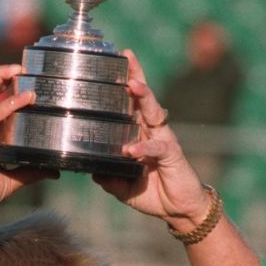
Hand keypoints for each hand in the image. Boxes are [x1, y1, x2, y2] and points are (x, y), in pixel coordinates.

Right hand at [0, 64, 54, 215]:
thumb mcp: (11, 179)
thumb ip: (30, 171)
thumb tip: (53, 171)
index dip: (3, 91)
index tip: (23, 83)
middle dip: (1, 76)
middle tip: (22, 68)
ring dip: (1, 77)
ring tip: (20, 69)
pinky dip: (11, 103)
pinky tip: (27, 97)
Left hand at [90, 50, 214, 230]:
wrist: (178, 209)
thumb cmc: (151, 191)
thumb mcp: (119, 185)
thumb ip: (105, 174)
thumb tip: (87, 168)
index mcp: (138, 132)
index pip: (129, 104)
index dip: (122, 84)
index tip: (108, 64)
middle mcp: (151, 131)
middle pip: (143, 97)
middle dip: (135, 75)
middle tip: (127, 56)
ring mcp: (163, 140)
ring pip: (154, 112)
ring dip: (144, 97)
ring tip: (133, 84)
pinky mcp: (173, 155)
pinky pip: (158, 148)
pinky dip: (144, 148)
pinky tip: (132, 149)